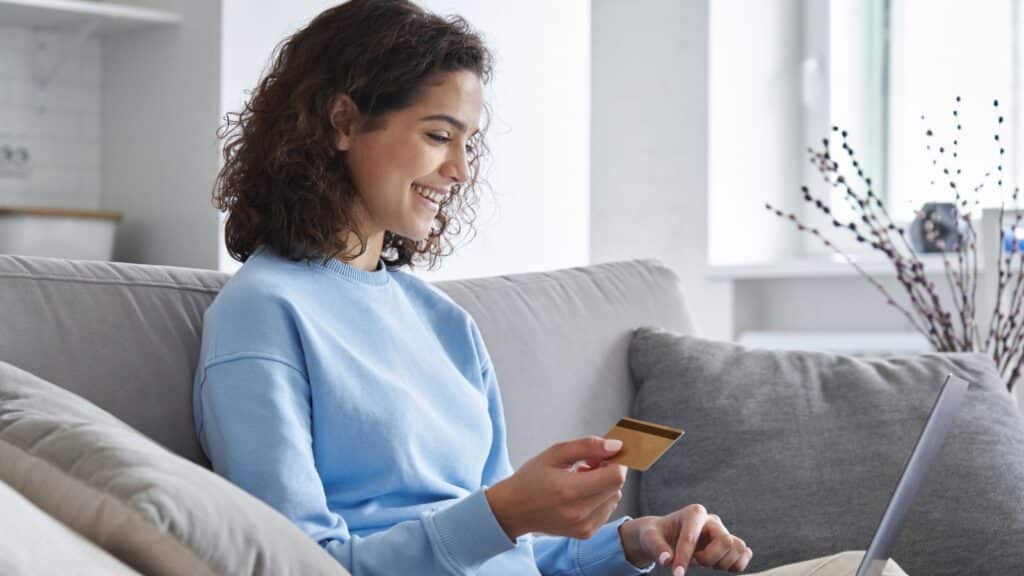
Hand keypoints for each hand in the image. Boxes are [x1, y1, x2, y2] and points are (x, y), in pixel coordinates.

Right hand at [485, 436, 626, 539]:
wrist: (513, 510)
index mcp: (571, 490)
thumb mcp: (555, 453)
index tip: (601, 455)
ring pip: (614, 498)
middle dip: (608, 471)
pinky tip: (579, 494)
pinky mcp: (586, 533)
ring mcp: (584, 526)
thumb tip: (616, 445)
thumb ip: (588, 446)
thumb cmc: (531, 479)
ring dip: (604, 485)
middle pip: (617, 486)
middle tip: (586, 465)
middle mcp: (580, 512)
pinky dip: (599, 499)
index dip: (614, 461)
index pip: (616, 476)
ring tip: (580, 480)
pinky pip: (606, 510)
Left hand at [618, 504, 751, 574]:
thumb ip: (657, 548)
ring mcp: (722, 531)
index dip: (684, 557)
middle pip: (726, 541)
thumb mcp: (650, 538)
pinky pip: (745, 553)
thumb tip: (667, 560)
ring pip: (738, 547)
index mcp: (693, 513)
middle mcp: (711, 520)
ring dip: (723, 562)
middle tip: (695, 561)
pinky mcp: (728, 543)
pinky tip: (718, 565)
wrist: (664, 534)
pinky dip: (736, 564)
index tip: (677, 574)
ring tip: (706, 562)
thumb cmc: (656, 534)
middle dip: (710, 558)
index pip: (693, 537)